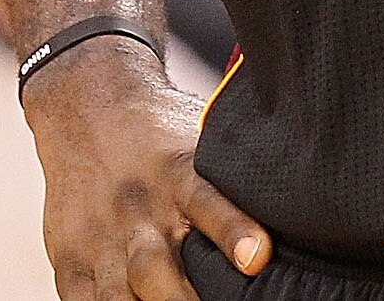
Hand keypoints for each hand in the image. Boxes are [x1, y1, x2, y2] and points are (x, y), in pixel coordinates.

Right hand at [21, 36, 271, 298]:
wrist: (83, 103)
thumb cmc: (160, 132)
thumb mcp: (199, 141)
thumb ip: (239, 179)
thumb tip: (314, 199)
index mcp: (177, 173)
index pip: (210, 202)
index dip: (235, 232)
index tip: (258, 258)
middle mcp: (137, 208)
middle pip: (156, 269)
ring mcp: (99, 237)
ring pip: (118, 295)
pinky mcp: (69, 258)